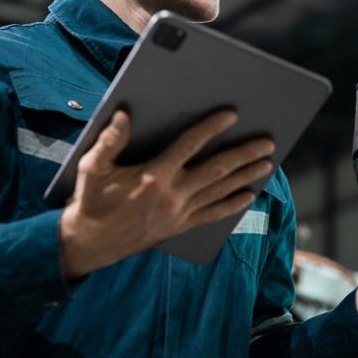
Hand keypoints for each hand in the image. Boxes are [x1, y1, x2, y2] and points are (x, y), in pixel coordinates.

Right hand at [59, 109, 273, 278]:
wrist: (90, 242)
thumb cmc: (91, 201)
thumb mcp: (92, 167)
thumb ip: (109, 140)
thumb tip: (123, 115)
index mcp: (154, 175)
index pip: (189, 145)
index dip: (212, 128)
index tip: (231, 115)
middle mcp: (172, 194)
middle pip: (216, 169)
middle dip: (244, 154)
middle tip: (266, 142)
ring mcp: (179, 212)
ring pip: (220, 191)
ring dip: (245, 176)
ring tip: (266, 164)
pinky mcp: (179, 225)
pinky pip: (212, 215)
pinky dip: (232, 205)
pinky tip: (249, 196)